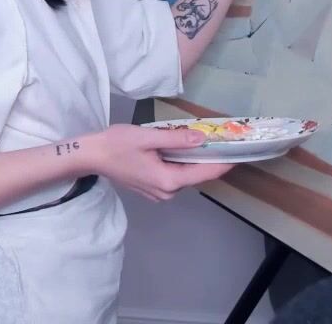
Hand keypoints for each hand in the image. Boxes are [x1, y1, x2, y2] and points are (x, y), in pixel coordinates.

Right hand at [86, 124, 233, 200]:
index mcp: (168, 180)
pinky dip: (182, 163)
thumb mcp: (147, 137)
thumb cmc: (116, 145)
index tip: (240, 152)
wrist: (91, 156)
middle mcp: (167, 192)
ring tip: (207, 141)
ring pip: (186, 175)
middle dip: (210, 158)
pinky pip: (175, 175)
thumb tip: (202, 139)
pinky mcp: (153, 188)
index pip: (204, 172)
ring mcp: (159, 193)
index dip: (223, 162)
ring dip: (195, 160)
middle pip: (197, 174)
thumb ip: (176, 139)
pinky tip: (183, 149)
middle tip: (224, 140)